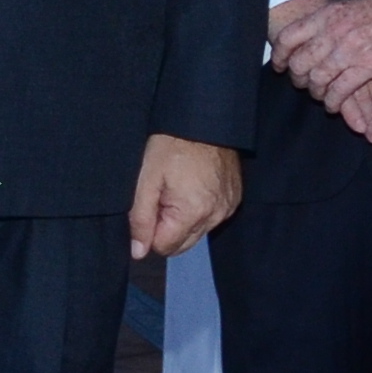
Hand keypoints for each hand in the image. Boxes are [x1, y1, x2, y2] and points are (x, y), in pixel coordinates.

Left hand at [129, 134, 241, 260]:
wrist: (203, 119)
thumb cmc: (171, 145)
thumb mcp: (147, 180)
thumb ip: (141, 219)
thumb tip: (138, 252)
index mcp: (193, 213)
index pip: (165, 247)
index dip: (151, 230)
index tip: (152, 203)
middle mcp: (215, 216)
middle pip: (182, 244)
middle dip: (167, 227)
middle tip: (162, 195)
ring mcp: (227, 208)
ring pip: (196, 232)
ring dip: (183, 219)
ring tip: (177, 187)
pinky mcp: (234, 200)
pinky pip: (211, 218)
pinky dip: (199, 209)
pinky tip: (192, 186)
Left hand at [276, 0, 371, 140]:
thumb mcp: (352, 7)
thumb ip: (334, 21)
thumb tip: (319, 32)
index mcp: (327, 14)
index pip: (289, 36)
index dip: (280, 54)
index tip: (279, 66)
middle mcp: (332, 32)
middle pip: (300, 62)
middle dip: (298, 77)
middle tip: (301, 84)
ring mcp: (349, 50)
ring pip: (318, 79)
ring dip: (317, 93)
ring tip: (321, 97)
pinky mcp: (368, 66)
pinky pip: (340, 91)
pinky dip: (334, 102)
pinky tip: (334, 106)